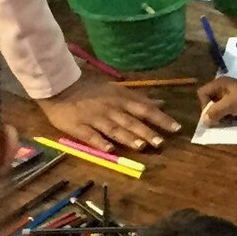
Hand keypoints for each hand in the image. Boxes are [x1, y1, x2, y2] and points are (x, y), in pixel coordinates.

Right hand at [39, 80, 177, 154]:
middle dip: (146, 132)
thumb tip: (162, 103)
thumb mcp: (117, 90)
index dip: (161, 119)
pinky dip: (99, 142)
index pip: (145, 109)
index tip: (176, 128)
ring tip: (141, 146)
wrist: (59, 86)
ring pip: (113, 128)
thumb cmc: (91, 90)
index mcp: (121, 99)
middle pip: (131, 121)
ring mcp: (94, 118)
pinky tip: (109, 149)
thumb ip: (139, 99)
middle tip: (161, 143)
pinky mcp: (78, 127)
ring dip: (128, 137)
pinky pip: (90, 135)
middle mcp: (110, 109)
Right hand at [196, 76, 236, 128]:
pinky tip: (231, 122)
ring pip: (218, 108)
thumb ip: (215, 112)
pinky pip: (227, 112)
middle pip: (209, 102)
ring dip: (220, 116)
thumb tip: (204, 121)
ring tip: (226, 122)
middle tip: (219, 121)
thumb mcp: (230, 105)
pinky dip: (227, 117)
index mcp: (219, 84)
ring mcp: (230, 97)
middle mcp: (222, 89)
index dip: (204, 104)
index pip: (203, 93)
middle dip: (212, 112)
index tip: (212, 114)